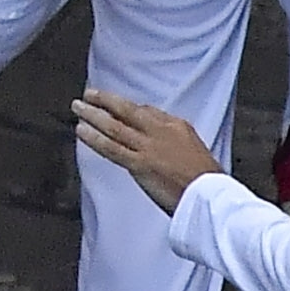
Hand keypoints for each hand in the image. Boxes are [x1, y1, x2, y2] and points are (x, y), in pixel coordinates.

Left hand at [73, 90, 220, 211]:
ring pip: (114, 125)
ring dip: (93, 114)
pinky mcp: (140, 164)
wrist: (211, 196)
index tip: (115, 106)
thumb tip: (161, 144)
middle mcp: (161, 131)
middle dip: (106, 100)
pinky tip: (81, 131)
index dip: (127, 108)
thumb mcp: (195, 151)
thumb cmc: (208, 181)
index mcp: (177, 125)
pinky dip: (94, 138)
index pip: (146, 110)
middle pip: (127, 109)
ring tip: (78, 107)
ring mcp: (149, 147)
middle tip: (90, 93)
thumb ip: (175, 142)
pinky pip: (112, 148)